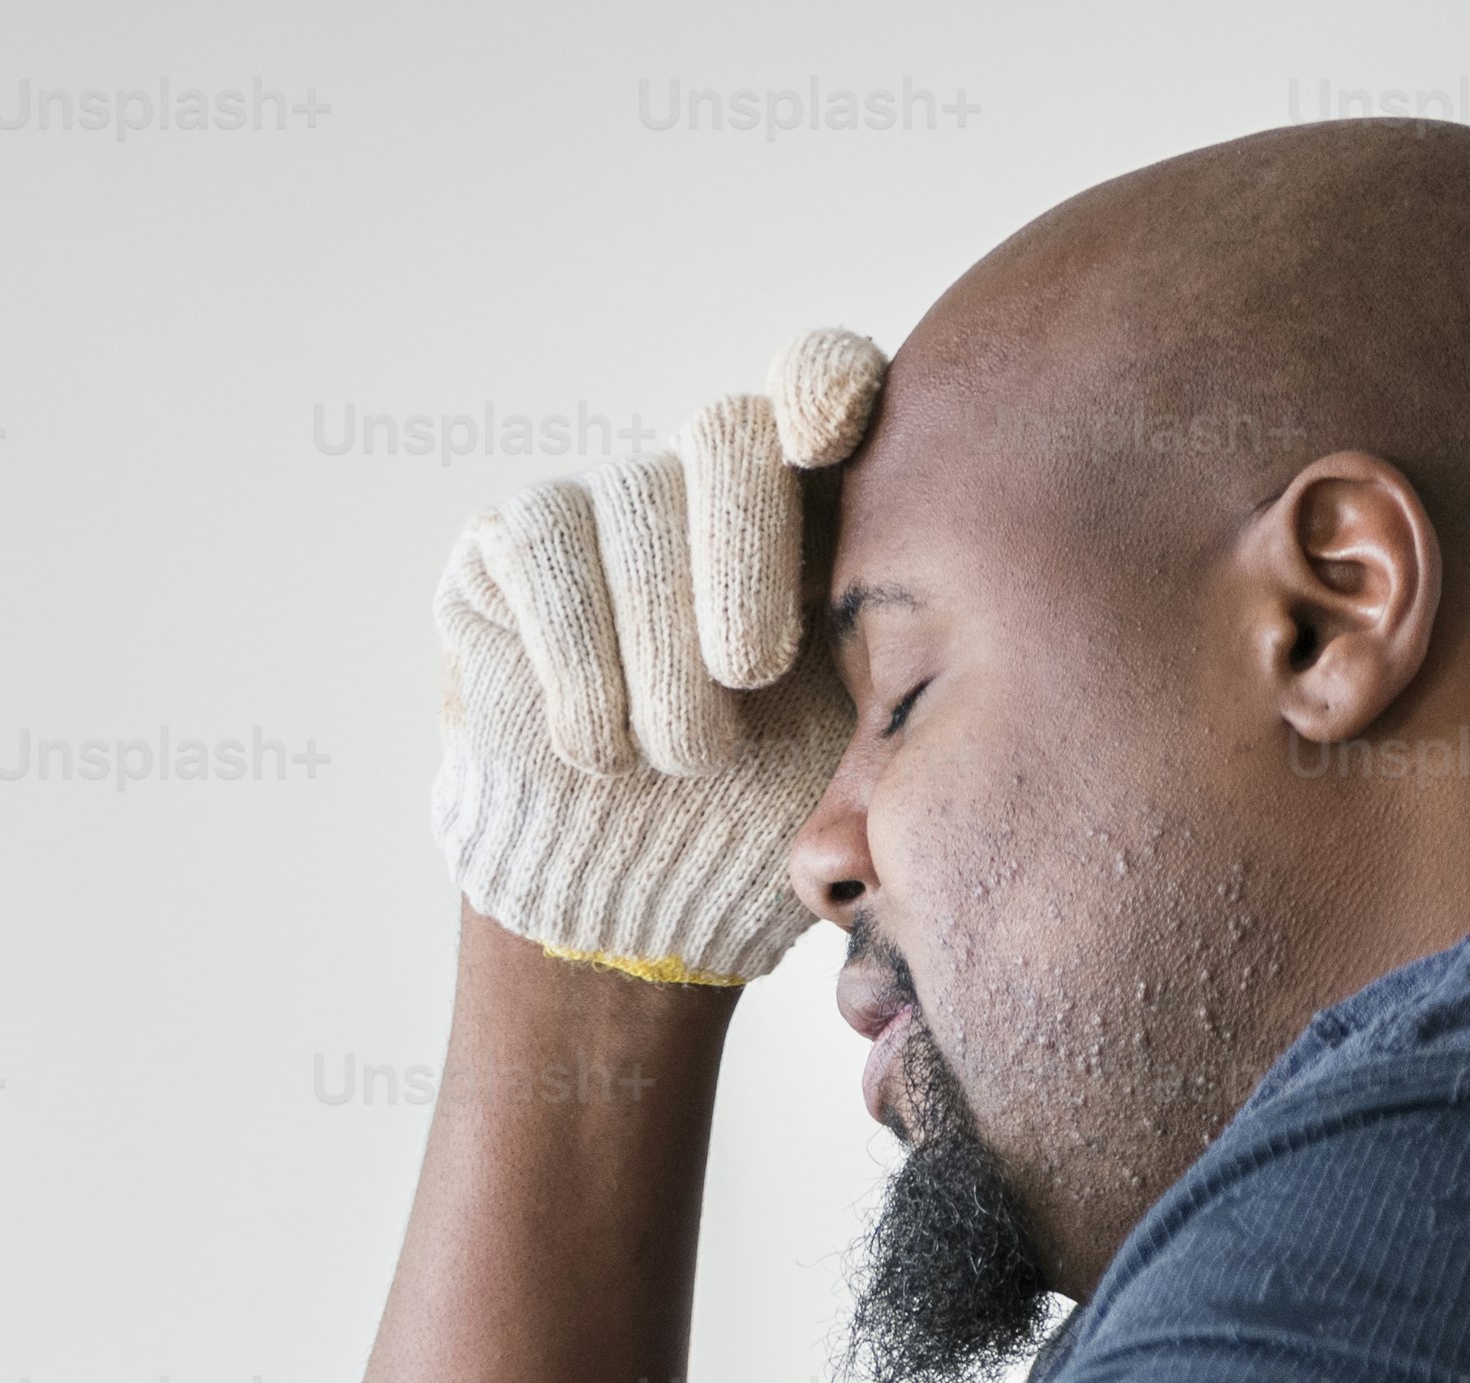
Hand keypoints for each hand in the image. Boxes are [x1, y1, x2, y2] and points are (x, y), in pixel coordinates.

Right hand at [429, 328, 887, 987]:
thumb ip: (908, 683)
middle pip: (729, 429)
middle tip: (750, 671)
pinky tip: (598, 747)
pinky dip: (577, 658)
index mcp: (813, 510)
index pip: (827, 384)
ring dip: (660, 645)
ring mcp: (605, 506)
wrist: (631, 911)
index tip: (828, 431)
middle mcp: (708, 485)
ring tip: (679, 759)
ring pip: (635, 497)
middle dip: (743, 551)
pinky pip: (538, 544)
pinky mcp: (507, 544)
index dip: (824, 383)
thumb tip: (961, 648)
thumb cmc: (768, 828)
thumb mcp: (864, 762)